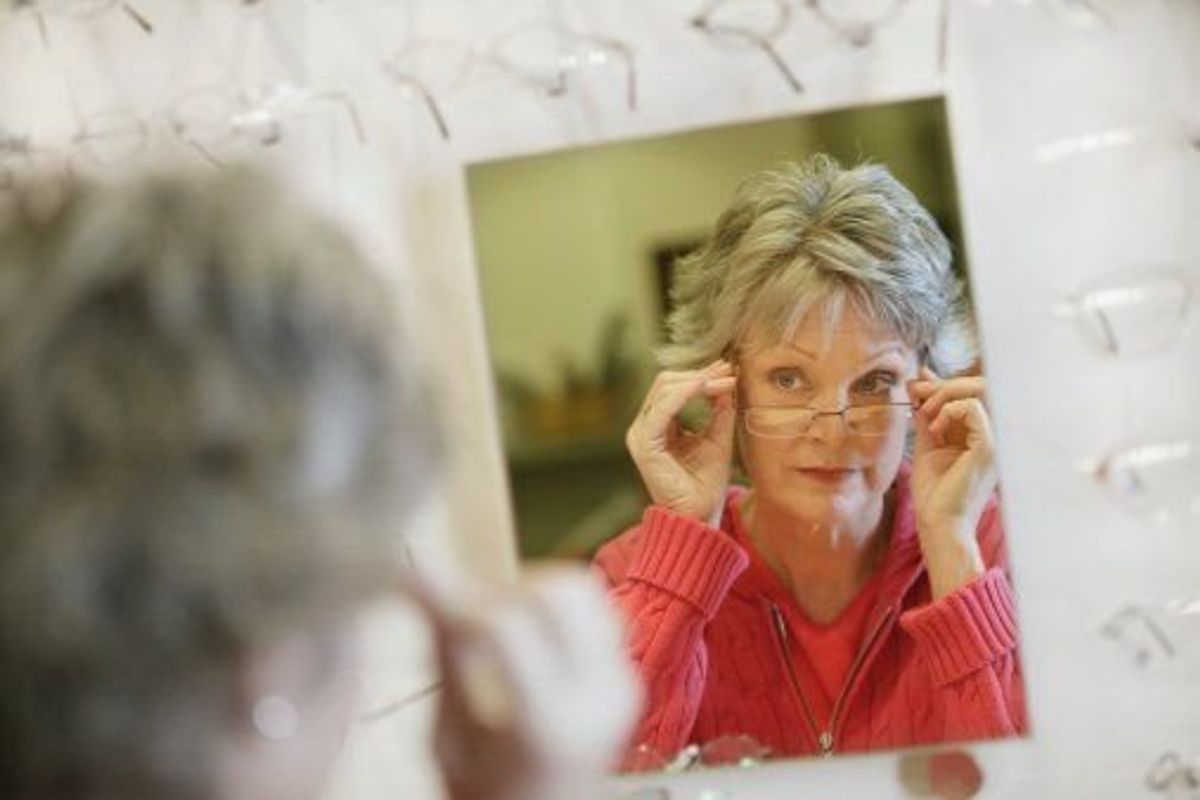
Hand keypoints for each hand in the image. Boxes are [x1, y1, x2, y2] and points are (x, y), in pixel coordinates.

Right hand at [413, 568, 639, 799]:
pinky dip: (554, 608)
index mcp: (550, 727)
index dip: (457, 597)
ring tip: (493, 625)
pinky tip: (524, 637)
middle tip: (464, 612)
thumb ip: (443, 654)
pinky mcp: (627, 675)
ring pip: (582, 590)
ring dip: (532, 591)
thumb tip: (415, 574)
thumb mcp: (449, 738)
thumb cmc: (484, 795)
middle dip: (504, 590)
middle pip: (561, 593)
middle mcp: (600, 699)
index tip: (419, 584)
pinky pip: (594, 611)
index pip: (505, 627)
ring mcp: (621, 685)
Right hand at [625, 359, 737, 521]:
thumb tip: (726, 380)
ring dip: (697, 381)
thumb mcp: (717, 438)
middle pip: (665, 382)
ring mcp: (641, 435)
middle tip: (727, 372)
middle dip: (699, 374)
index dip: (700, 375)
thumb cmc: (705, 484)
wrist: (698, 516)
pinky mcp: (645, 445)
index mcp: (656, 425)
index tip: (728, 371)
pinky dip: (685, 393)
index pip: (672, 388)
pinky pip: (662, 408)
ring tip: (724, 381)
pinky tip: (706, 387)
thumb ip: (719, 410)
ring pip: (663, 389)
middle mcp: (644, 427)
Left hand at [907, 368, 996, 596]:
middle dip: (944, 383)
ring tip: (926, 413)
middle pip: (981, 384)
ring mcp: (996, 440)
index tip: (916, 385)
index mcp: (982, 433)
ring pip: (981, 389)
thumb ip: (926, 412)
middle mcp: (994, 434)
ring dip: (946, 393)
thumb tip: (918, 380)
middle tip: (917, 393)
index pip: (973, 391)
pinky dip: (950, 409)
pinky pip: (974, 409)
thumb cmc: (934, 491)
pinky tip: (935, 428)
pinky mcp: (989, 447)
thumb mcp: (927, 442)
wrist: (937, 522)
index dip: (944, 382)